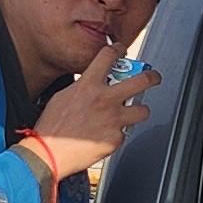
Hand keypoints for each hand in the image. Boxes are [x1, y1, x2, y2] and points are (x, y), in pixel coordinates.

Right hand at [30, 39, 158, 184]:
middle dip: (152, 76)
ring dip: (138, 111)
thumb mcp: (63, 96)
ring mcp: (113, 120)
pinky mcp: (116, 139)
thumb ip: (83, 87)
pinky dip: (116, 134)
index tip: (121, 50)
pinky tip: (104, 136)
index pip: (108, 56)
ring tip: (133, 113)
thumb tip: (92, 83)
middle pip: (142, 80)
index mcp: (89, 85)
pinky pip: (124, 133)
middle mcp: (105, 99)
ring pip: (142, 110)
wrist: (49, 153)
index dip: (118, 49)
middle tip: (154, 77)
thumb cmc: (51, 127)